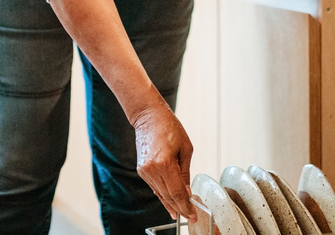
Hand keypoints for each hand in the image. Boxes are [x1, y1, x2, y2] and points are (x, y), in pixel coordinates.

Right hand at [133, 101, 196, 221]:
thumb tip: (187, 191)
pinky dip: (163, 194)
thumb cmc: (169, 127)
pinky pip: (154, 186)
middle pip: (168, 196)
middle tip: (189, 217)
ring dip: (171, 204)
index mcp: (165, 163)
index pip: (177, 192)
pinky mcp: (141, 170)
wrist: (149, 117)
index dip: (185, 206)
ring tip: (181, 213)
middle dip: (180, 208)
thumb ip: (185, 173)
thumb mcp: (186, 149)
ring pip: (160, 193)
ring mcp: (144, 171)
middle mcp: (152, 169)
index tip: (192, 215)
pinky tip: (169, 202)